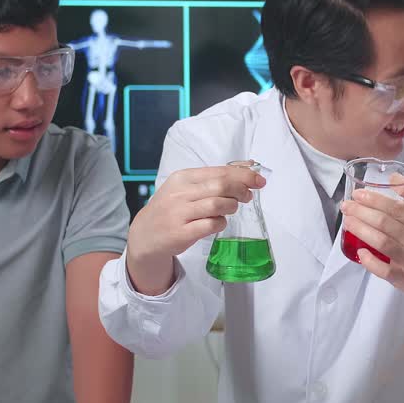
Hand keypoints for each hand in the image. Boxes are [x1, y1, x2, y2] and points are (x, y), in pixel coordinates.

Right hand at [126, 164, 265, 291]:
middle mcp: (180, 193)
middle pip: (221, 185)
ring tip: (231, 209)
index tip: (258, 180)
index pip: (219, 171)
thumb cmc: (172, 209)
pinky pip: (211, 225)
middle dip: (241, 189)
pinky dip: (221, 223)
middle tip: (248, 196)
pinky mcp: (181, 232)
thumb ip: (214, 179)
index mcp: (183, 177)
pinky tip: (218, 222)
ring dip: (232, 206)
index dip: (243, 174)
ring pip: (218, 204)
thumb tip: (247, 168)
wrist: (145, 234)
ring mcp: (179, 213)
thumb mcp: (186, 188)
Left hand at [339, 179, 403, 319]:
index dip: (375, 200)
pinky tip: (359, 251)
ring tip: (347, 222)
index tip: (358, 194)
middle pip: (385, 223)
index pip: (397, 208)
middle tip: (346, 206)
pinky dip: (369, 260)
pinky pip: (382, 270)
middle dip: (361, 212)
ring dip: (360, 230)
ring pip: (381, 242)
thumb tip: (393, 177)